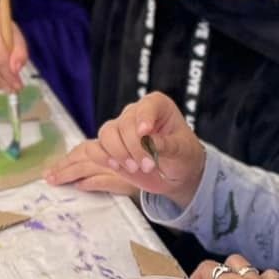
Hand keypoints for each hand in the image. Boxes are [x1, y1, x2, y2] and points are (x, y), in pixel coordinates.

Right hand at [46, 91, 204, 200]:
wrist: (177, 172)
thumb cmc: (184, 155)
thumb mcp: (183, 150)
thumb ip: (168, 145)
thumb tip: (152, 141)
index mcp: (157, 106)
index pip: (146, 106)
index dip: (143, 118)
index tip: (146, 133)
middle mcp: (134, 114)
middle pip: (122, 124)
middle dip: (132, 147)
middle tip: (147, 166)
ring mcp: (120, 131)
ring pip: (106, 135)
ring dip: (116, 154)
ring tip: (132, 168)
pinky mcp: (110, 149)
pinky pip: (94, 149)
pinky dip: (100, 159)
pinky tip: (112, 168)